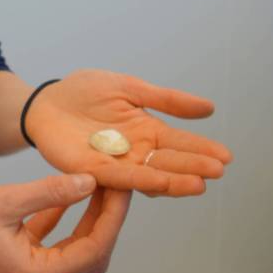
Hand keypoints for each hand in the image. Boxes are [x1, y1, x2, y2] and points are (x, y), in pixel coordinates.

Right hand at [0, 174, 130, 272]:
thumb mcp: (6, 200)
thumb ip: (49, 192)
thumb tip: (89, 181)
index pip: (92, 252)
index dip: (111, 219)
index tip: (121, 189)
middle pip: (89, 255)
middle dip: (105, 219)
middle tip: (116, 184)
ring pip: (74, 249)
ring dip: (87, 218)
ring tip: (99, 185)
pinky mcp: (21, 262)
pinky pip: (54, 244)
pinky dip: (64, 220)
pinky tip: (69, 193)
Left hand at [25, 70, 232, 196]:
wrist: (46, 101)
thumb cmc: (85, 92)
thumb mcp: (130, 88)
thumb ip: (166, 100)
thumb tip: (209, 108)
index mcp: (145, 130)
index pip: (178, 142)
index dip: (201, 148)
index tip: (226, 156)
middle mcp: (135, 152)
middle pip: (169, 162)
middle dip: (194, 166)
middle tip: (218, 171)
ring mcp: (116, 163)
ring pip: (150, 176)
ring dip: (174, 181)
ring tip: (199, 184)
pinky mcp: (93, 171)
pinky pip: (120, 178)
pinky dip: (141, 181)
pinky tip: (160, 184)